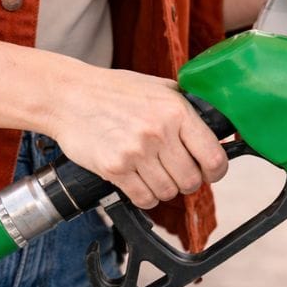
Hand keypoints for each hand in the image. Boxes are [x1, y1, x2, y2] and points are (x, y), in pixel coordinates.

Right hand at [46, 66, 228, 208]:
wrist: (69, 96)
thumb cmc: (114, 91)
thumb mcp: (159, 87)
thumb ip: (187, 107)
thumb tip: (216, 128)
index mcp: (176, 110)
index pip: (213, 157)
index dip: (216, 171)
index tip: (210, 172)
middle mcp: (159, 132)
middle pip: (191, 180)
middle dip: (187, 181)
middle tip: (176, 172)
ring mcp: (136, 152)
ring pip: (168, 192)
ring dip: (165, 189)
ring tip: (154, 174)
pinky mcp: (115, 169)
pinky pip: (144, 199)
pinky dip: (146, 197)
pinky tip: (140, 183)